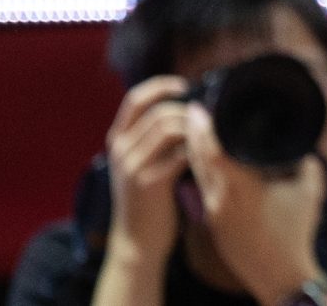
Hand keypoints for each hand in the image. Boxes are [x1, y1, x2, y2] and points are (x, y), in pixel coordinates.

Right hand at [102, 76, 193, 264]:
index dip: (161, 85)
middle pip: (160, 112)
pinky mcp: (148, 182)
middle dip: (189, 112)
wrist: (136, 242)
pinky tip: (207, 155)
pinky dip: (198, 149)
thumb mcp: (139, 162)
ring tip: (209, 137)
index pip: (135, 98)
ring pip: (169, 128)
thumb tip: (186, 106)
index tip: (185, 85)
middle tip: (208, 120)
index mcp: (117, 141)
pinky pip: (180, 152)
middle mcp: (120, 151)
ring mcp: (132, 166)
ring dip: (196, 128)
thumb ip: (152, 136)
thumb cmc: (147, 198)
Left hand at [182, 102, 326, 304]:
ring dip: (196, 152)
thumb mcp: (309, 190)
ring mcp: (214, 213)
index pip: (213, 150)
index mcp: (241, 187)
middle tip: (195, 111)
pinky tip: (207, 162)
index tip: (200, 106)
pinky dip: (203, 170)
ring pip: (198, 175)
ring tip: (198, 131)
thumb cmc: (296, 232)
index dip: (204, 126)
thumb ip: (305, 160)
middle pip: (199, 159)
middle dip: (195, 134)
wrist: (280, 275)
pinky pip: (203, 189)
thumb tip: (303, 142)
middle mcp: (221, 199)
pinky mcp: (214, 224)